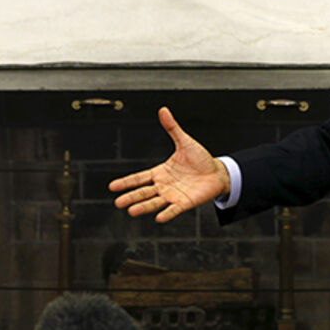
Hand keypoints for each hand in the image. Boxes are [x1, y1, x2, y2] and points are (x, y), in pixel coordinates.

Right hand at [109, 107, 230, 222]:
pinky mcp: (185, 203)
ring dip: (144, 207)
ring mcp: (173, 195)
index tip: (112, 187)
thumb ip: (172, 128)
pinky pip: (174, 209)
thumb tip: (163, 110)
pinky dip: (167, 213)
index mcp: (160, 172)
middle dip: (130, 197)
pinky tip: (159, 218)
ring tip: (131, 211)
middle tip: (118, 202)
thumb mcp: (185, 142)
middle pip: (143, 192)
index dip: (126, 182)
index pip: (139, 178)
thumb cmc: (201, 159)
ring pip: (155, 202)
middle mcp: (164, 185)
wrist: (218, 173)